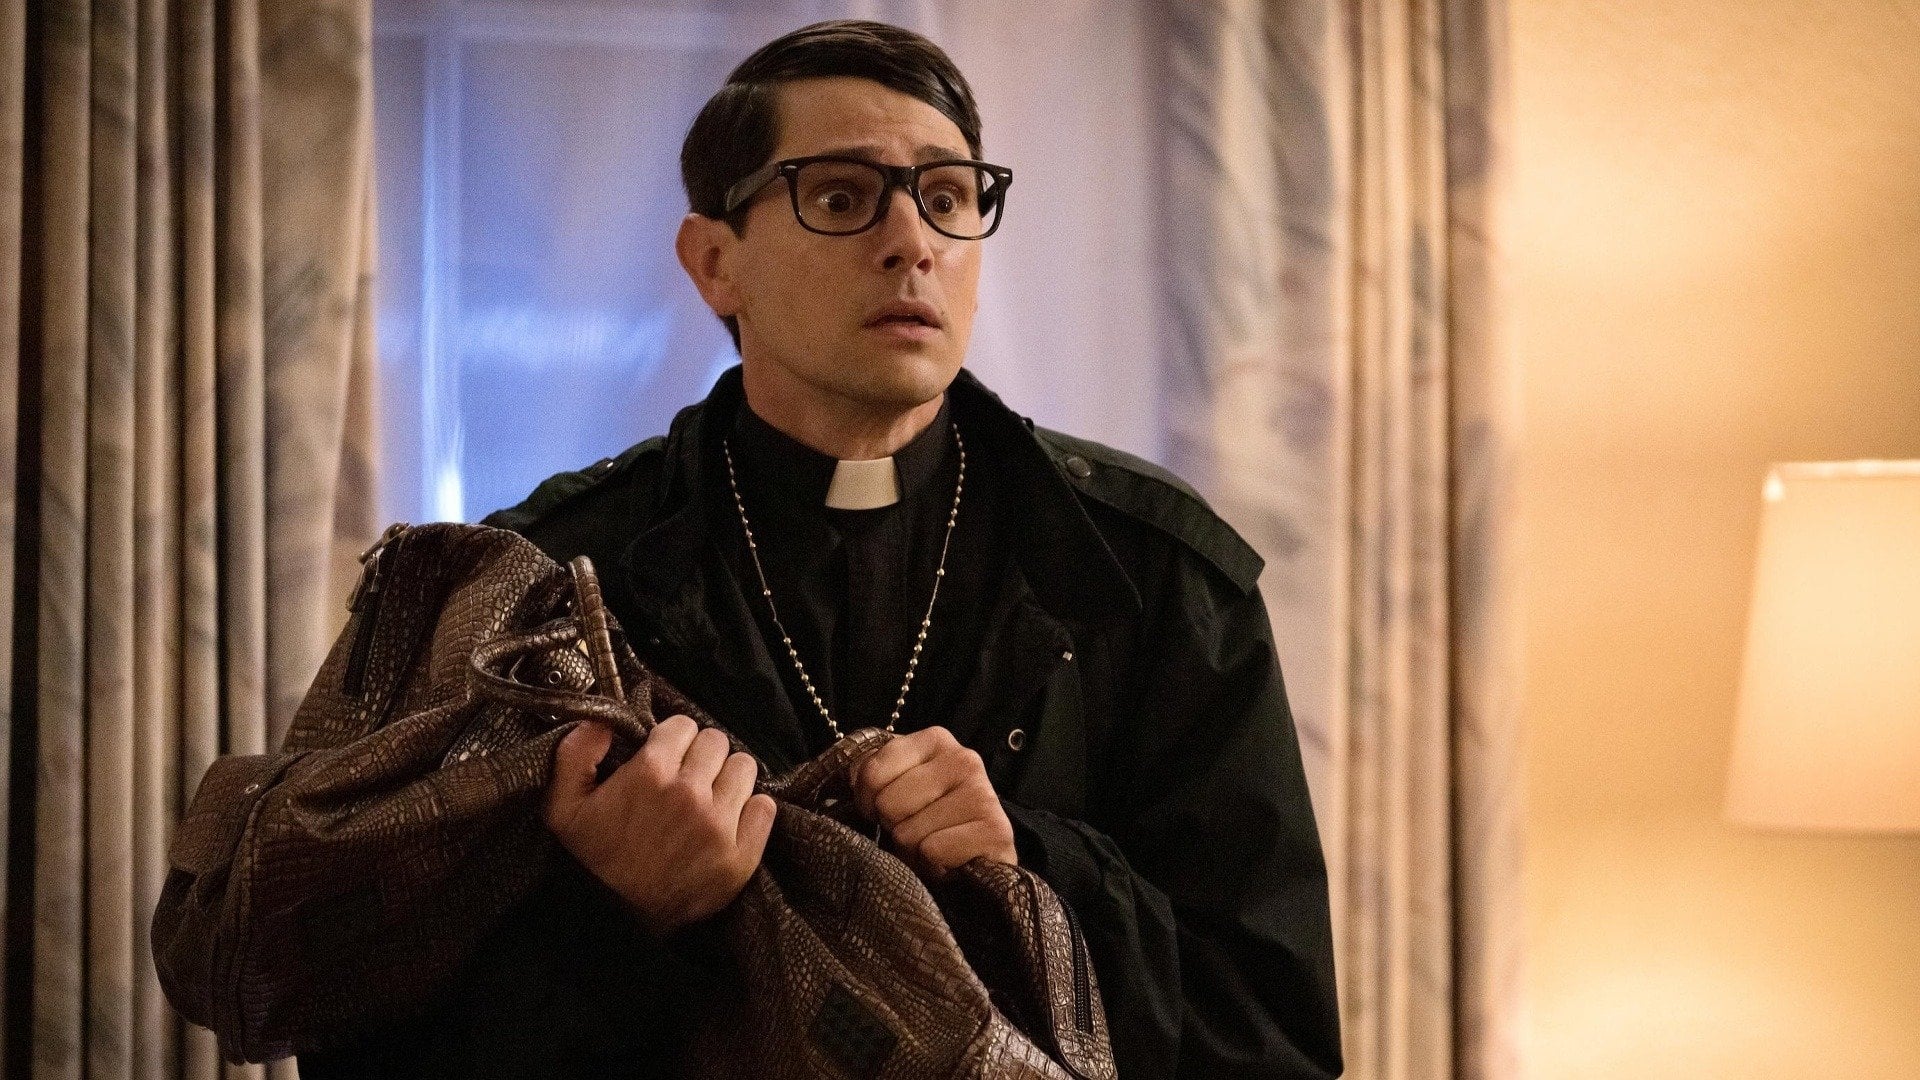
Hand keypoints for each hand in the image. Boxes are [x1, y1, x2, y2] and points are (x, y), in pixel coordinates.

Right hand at [544, 714, 776, 939]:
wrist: (612, 923)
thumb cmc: (588, 862)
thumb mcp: (562, 806)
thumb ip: (576, 754)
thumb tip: (601, 722)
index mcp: (650, 772)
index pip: (684, 725)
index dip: (673, 739)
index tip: (666, 758)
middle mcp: (689, 793)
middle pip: (717, 742)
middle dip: (701, 756)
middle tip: (688, 778)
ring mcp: (719, 824)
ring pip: (745, 768)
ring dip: (728, 778)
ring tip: (709, 798)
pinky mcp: (740, 855)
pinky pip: (766, 807)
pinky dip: (752, 810)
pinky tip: (730, 820)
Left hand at [852, 726, 1015, 877]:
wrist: (979, 859)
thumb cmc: (932, 822)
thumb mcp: (899, 788)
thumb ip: (872, 777)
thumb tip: (845, 782)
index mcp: (936, 740)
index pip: (872, 773)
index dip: (869, 802)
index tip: (889, 810)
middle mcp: (964, 759)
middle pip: (889, 804)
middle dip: (895, 827)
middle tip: (917, 831)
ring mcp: (983, 793)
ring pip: (909, 833)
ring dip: (914, 850)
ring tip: (935, 847)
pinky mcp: (996, 831)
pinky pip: (932, 851)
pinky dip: (934, 865)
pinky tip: (951, 860)